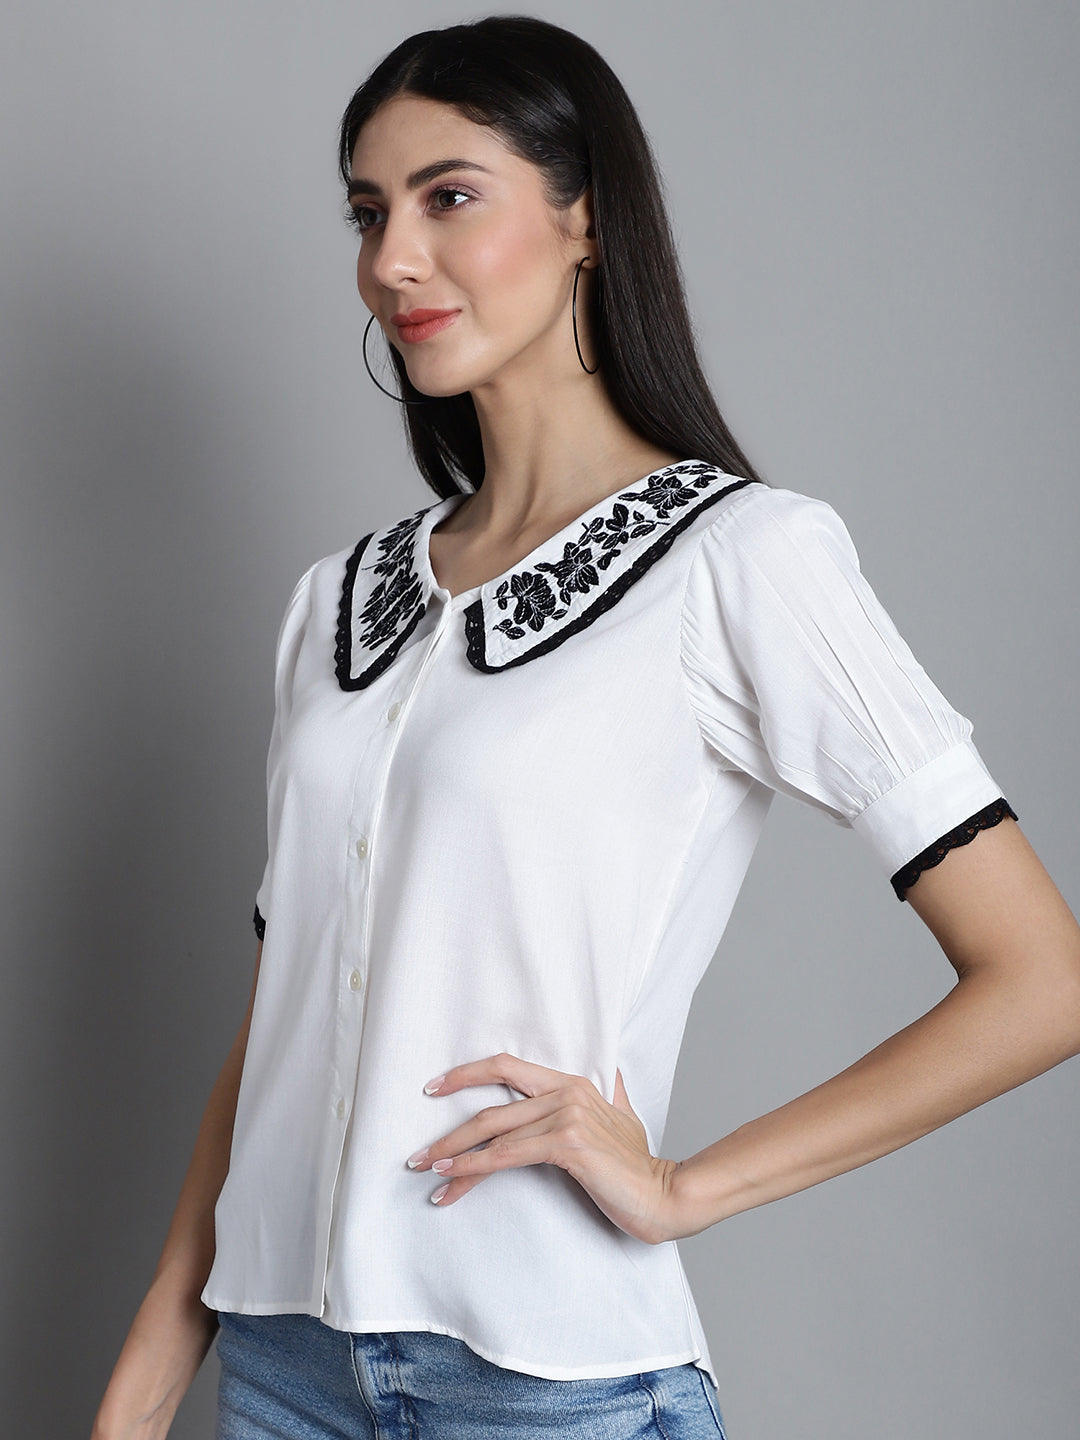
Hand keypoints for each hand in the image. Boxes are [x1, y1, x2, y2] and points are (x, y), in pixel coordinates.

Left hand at [405, 1052, 681, 1244]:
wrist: (665, 1195)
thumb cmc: (637, 1164)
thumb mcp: (623, 1116)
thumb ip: (609, 1093)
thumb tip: (607, 1072)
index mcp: (573, 1082)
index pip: (508, 1066)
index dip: (467, 1074)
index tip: (433, 1088)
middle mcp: (567, 1092)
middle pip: (492, 1104)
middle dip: (448, 1129)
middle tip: (417, 1151)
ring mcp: (567, 1117)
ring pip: (494, 1133)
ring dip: (453, 1155)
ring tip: (426, 1170)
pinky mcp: (567, 1145)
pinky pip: (507, 1155)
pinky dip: (474, 1167)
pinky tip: (452, 1179)